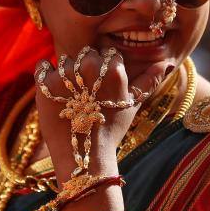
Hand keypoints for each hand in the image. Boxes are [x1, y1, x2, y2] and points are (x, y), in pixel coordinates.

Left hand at [34, 47, 169, 183]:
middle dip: (84, 70)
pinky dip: (46, 77)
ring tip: (72, 100)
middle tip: (86, 96)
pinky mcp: (44, 84)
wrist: (83, 156)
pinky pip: (43, 66)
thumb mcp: (133, 104)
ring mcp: (65, 75)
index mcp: (112, 69)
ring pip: (65, 60)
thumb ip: (149, 80)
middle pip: (85, 54)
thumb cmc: (111, 130)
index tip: (101, 90)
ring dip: (66, 75)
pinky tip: (56, 95)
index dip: (103, 72)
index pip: (106, 54)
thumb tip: (166, 62)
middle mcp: (89, 67)